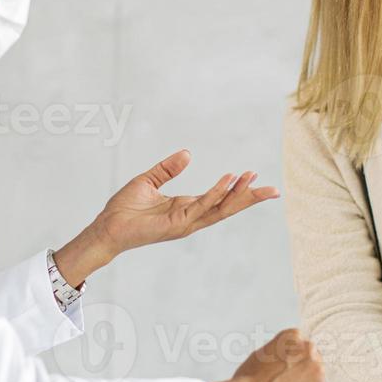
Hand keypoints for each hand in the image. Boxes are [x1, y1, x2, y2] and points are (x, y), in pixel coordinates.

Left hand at [96, 149, 278, 254]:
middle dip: (250, 199)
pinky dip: (216, 193)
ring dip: (238, 195)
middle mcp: (190, 217)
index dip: (237, 189)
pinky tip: (228, 181)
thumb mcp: (149, 180)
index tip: (255, 177)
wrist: (107, 227)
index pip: (219, 199)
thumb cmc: (124, 208)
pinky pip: (201, 206)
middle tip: (275, 190)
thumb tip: (187, 154)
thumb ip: (168, 168)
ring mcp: (185, 223)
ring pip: (219, 209)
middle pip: (227, 207)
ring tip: (254, 179)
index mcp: (186, 207)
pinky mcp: (177, 224)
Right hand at [211, 329, 328, 381]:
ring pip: (318, 380)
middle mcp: (309, 350)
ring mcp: (317, 370)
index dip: (295, 361)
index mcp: (293, 337)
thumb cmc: (249, 381)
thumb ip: (281, 352)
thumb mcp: (262, 354)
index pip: (302, 347)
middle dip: (303, 373)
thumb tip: (285, 360)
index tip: (289, 369)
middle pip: (313, 361)